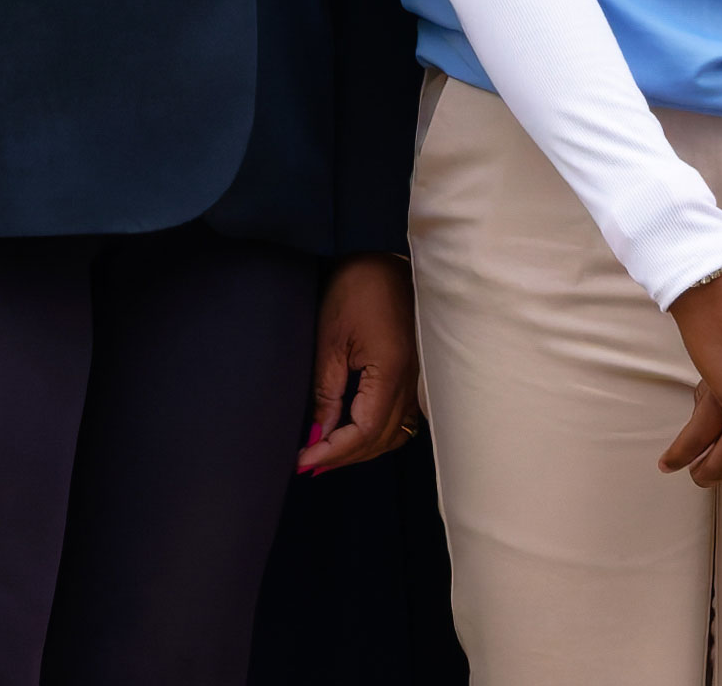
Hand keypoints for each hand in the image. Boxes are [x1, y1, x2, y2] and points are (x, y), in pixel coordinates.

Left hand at [297, 253, 416, 472]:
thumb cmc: (355, 290)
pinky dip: (379, 434)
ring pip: (396, 433)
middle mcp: (412, 381)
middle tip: (307, 462)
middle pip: (381, 439)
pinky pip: (403, 418)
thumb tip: (319, 434)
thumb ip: (327, 392)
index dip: (333, 451)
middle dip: (344, 456)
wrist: (386, 259)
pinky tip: (356, 432)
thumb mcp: (331, 340)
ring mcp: (418, 378)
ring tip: (328, 452)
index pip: (365, 431)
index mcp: (391, 371)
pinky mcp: (417, 372)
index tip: (302, 459)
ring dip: (363, 449)